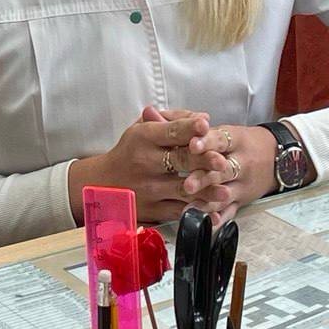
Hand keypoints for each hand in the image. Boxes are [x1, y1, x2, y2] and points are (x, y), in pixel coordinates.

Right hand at [67, 106, 228, 223]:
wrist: (103, 183)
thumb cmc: (129, 151)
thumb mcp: (141, 128)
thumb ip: (172, 119)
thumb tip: (203, 117)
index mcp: (143, 139)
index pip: (171, 132)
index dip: (189, 128)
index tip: (206, 124)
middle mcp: (146, 163)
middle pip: (180, 160)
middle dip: (203, 160)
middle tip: (222, 161)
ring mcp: (150, 189)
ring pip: (183, 189)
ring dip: (206, 191)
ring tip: (225, 192)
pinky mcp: (154, 209)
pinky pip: (179, 211)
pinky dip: (198, 211)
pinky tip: (213, 211)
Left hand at [169, 116, 280, 225]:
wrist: (278, 156)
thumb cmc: (241, 142)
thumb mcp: (221, 129)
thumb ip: (186, 125)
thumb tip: (150, 113)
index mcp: (235, 140)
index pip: (219, 140)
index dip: (205, 143)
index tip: (191, 145)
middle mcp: (242, 162)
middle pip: (222, 170)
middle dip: (204, 177)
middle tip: (186, 184)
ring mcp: (243, 184)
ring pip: (225, 193)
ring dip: (207, 201)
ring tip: (189, 206)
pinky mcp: (242, 201)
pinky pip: (231, 211)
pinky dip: (220, 218)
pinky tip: (208, 222)